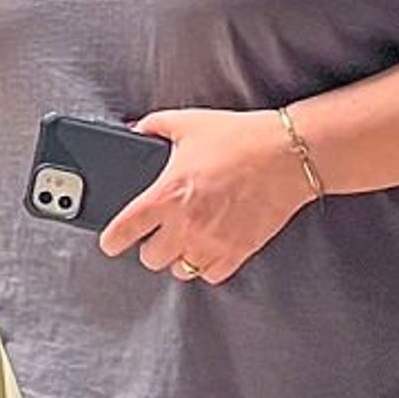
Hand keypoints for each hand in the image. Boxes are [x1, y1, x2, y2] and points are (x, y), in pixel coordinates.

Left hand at [94, 108, 318, 286]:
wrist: (288, 154)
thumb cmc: (241, 138)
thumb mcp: (188, 122)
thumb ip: (154, 126)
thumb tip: (136, 130)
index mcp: (168, 193)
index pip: (125, 229)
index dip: (111, 239)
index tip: (110, 242)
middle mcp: (187, 223)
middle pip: (150, 258)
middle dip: (149, 247)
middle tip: (156, 234)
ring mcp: (213, 242)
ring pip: (180, 271)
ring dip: (177, 258)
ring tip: (183, 241)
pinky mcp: (238, 251)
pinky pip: (211, 275)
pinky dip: (206, 267)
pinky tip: (208, 249)